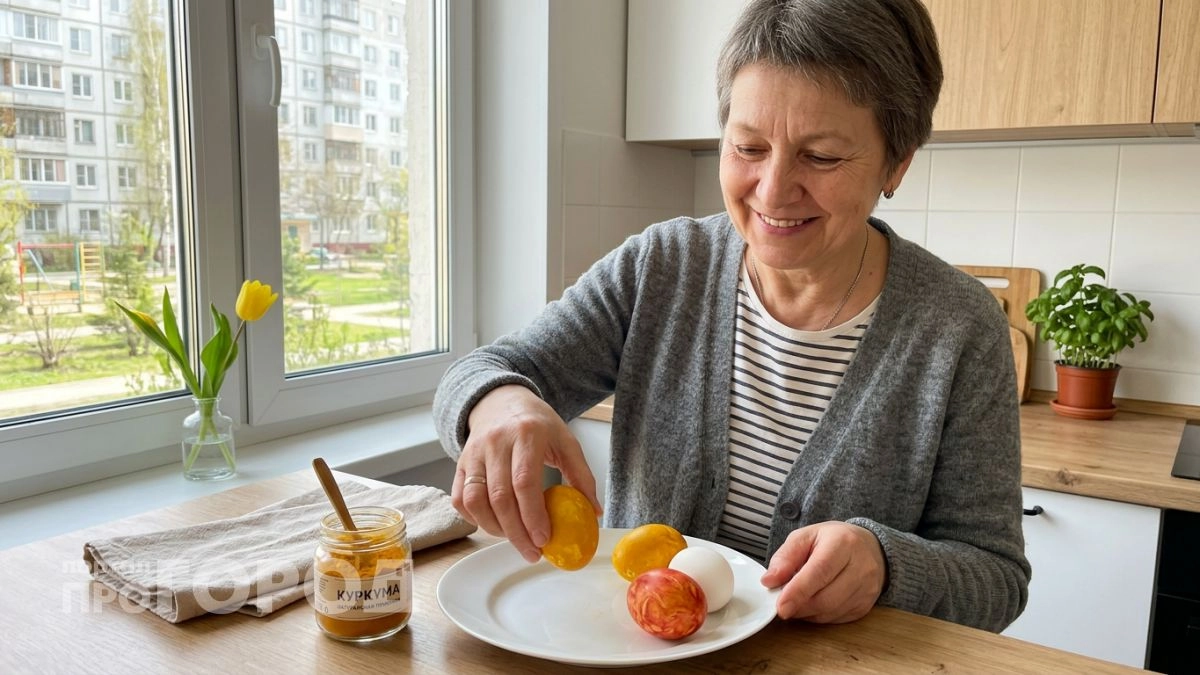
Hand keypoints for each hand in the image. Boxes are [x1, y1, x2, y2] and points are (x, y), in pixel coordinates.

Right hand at [451, 385, 601, 562]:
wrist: (501, 401)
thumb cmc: (536, 424)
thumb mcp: (566, 440)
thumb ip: (581, 474)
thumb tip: (594, 511)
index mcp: (526, 434)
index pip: (524, 480)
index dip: (533, 514)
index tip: (544, 538)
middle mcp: (495, 443)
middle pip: (499, 496)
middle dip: (516, 532)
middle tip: (533, 552)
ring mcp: (473, 453)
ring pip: (475, 500)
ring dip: (495, 528)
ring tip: (516, 540)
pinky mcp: (459, 463)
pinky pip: (460, 498)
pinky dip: (475, 519)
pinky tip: (495, 526)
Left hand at [760, 522, 886, 622]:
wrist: (869, 547)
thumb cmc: (832, 541)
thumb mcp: (805, 537)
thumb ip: (785, 557)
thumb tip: (769, 581)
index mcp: (843, 543)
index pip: (820, 571)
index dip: (798, 591)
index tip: (780, 606)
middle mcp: (861, 567)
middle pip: (826, 597)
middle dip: (799, 605)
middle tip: (782, 604)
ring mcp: (867, 588)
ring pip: (831, 611)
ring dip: (807, 612)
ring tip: (796, 600)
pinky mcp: (866, 605)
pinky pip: (837, 618)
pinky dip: (818, 616)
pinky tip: (812, 604)